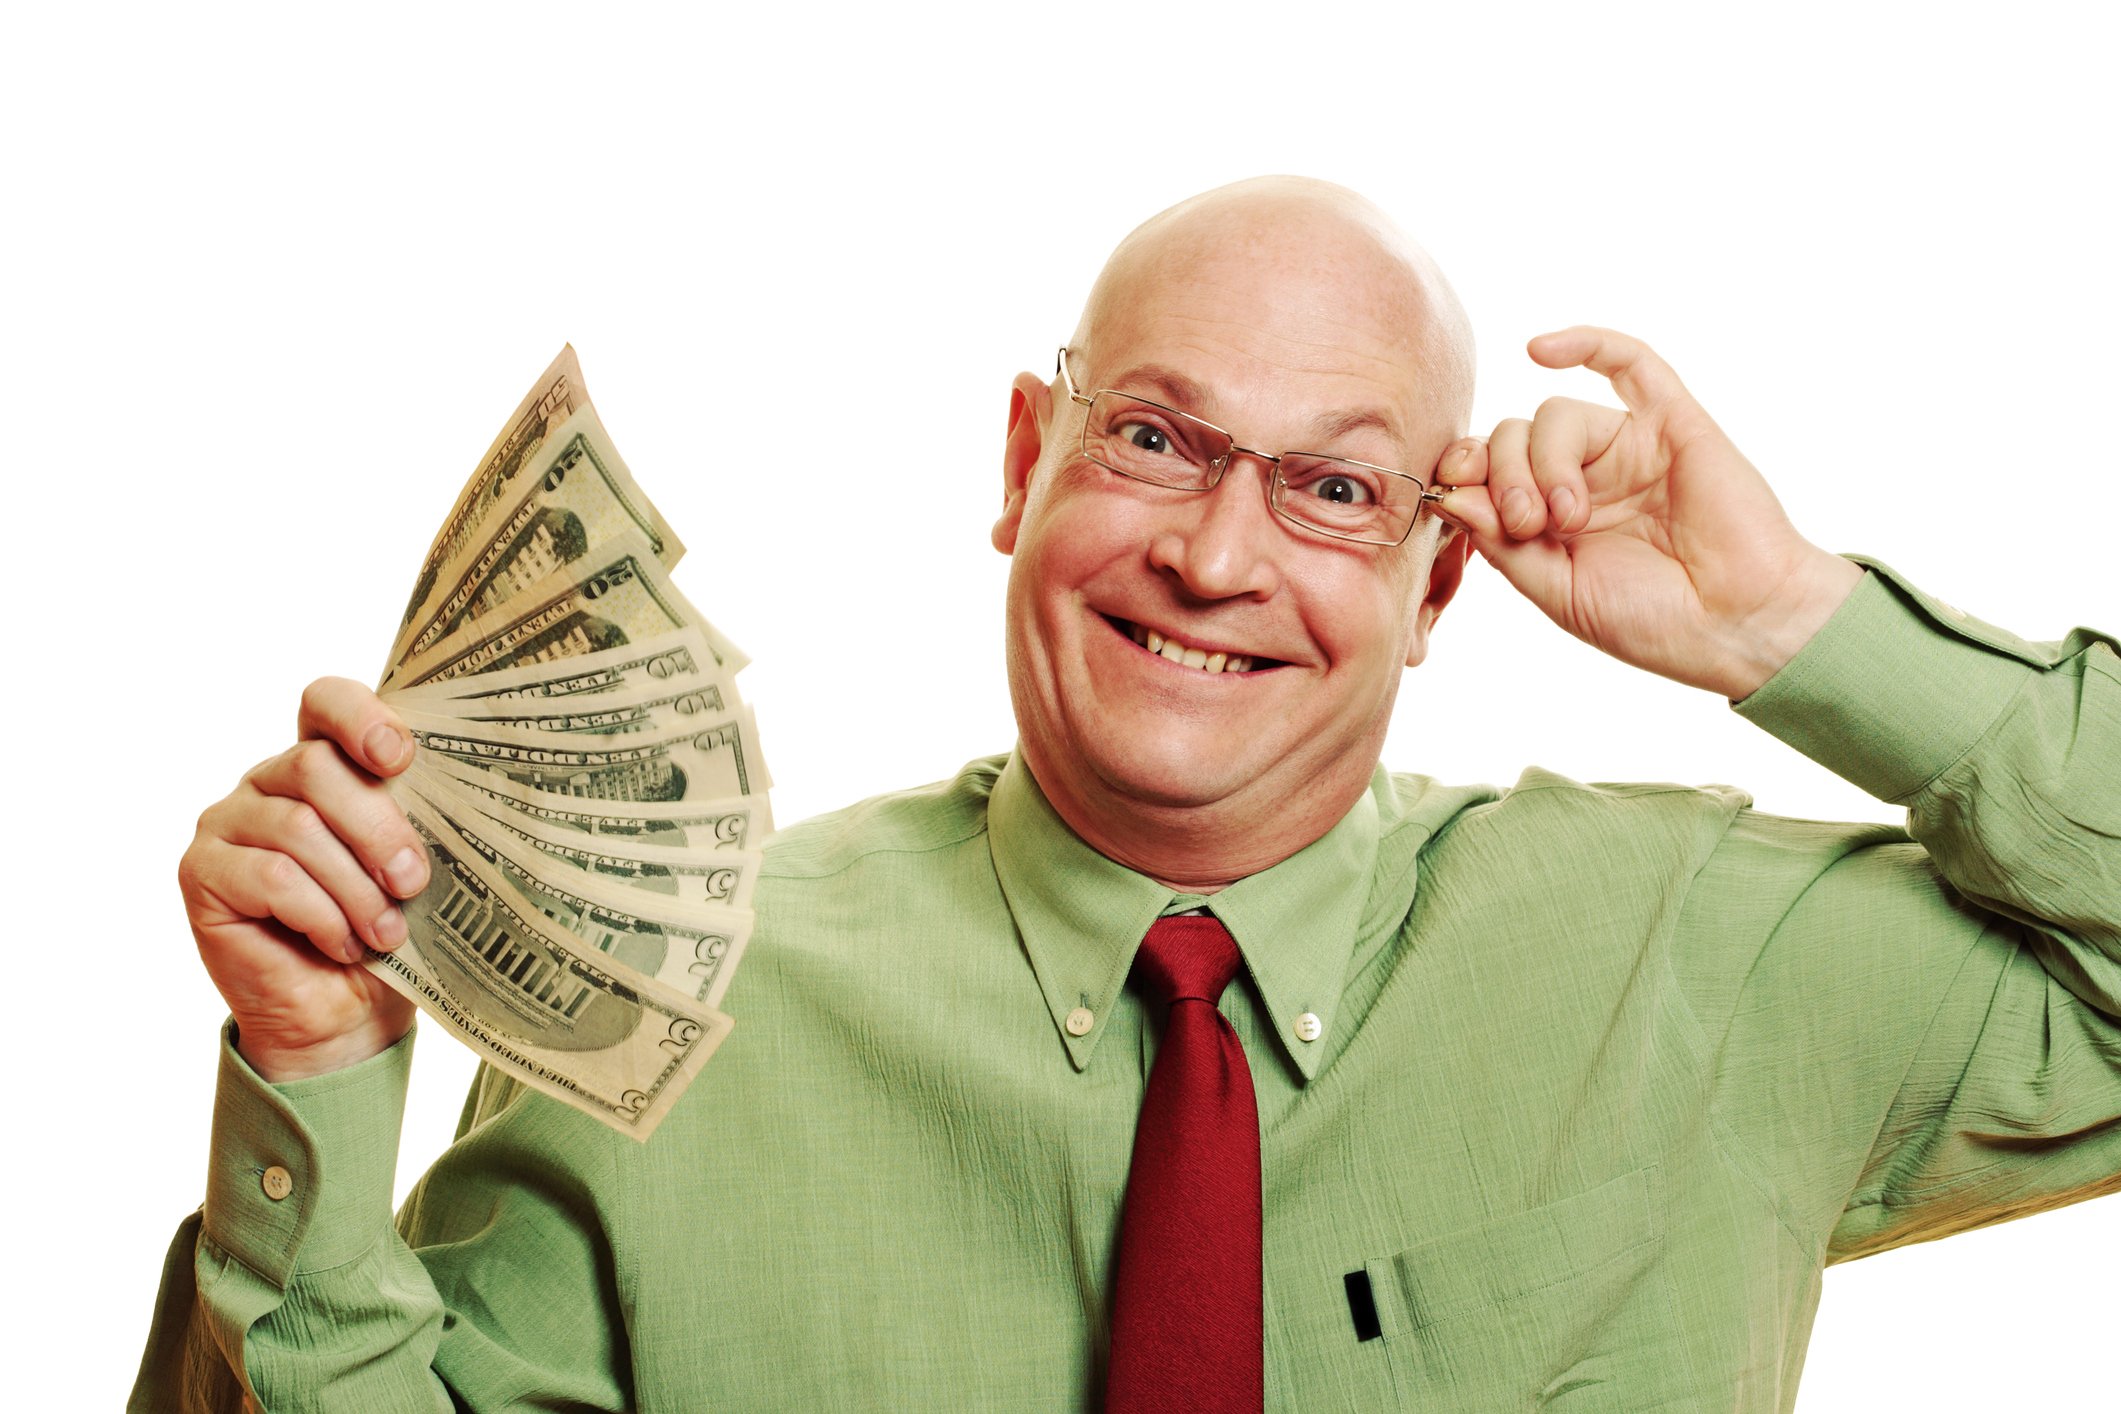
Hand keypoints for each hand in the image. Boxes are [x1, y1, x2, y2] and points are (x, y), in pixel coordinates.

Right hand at [177, 677, 424, 1080]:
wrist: (344, 1015)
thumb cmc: (387, 932)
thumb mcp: (415, 868)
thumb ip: (421, 819)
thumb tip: (477, 794)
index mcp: (326, 761)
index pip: (326, 702)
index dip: (360, 717)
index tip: (401, 758)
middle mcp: (269, 780)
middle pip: (316, 767)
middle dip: (377, 827)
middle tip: (414, 881)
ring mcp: (229, 822)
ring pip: (297, 827)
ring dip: (354, 886)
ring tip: (387, 931)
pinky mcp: (202, 872)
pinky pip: (269, 876)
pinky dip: (319, 914)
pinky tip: (343, 943)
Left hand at [1431, 327, 1862, 698]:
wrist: (1738, 626)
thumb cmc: (1653, 620)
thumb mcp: (1556, 590)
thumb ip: (1501, 542)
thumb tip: (1448, 491)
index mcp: (1552, 515)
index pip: (1487, 467)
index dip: (1463, 472)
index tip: (1454, 499)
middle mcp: (1586, 474)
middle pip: (1513, 434)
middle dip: (1504, 475)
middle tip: (1528, 523)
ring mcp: (1628, 447)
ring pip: (1553, 413)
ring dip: (1544, 461)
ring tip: (1570, 517)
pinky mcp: (1674, 423)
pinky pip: (1630, 362)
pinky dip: (1586, 344)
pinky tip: (1539, 349)